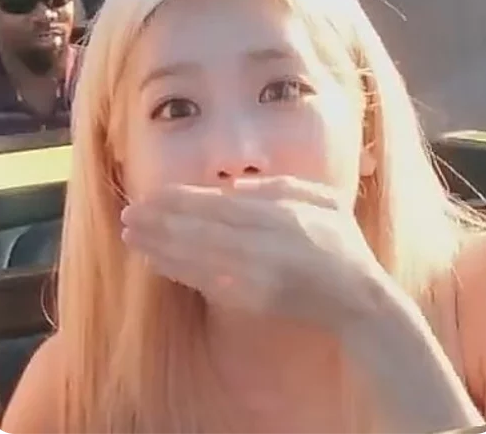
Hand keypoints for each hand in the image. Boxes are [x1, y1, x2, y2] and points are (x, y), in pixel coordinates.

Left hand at [121, 176, 389, 334]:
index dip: (180, 200)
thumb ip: (279, 187)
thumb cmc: (342, 243)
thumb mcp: (323, 200)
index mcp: (279, 216)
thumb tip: (234, 185)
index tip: (151, 194)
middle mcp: (262, 245)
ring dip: (159, 248)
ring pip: (196, 258)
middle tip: (127, 215)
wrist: (357, 298)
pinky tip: (155, 264)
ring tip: (131, 238)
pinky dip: (177, 272)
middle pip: (199, 230)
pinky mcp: (250, 300)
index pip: (218, 204)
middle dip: (159, 223)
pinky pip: (206, 283)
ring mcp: (254, 276)